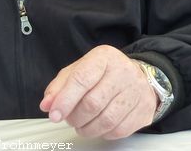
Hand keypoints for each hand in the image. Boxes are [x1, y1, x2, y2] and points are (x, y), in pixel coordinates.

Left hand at [39, 45, 157, 139]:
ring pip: (106, 120)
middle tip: (69, 119)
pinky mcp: (144, 111)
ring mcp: (136, 92)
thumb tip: (47, 105)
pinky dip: (102, 133)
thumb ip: (59, 86)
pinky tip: (97, 126)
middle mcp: (123, 72)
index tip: (54, 114)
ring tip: (80, 124)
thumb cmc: (104, 74)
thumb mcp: (79, 70)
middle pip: (93, 103)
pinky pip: (118, 130)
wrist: (139, 77)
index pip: (81, 79)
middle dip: (75, 117)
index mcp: (104, 57)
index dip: (65, 100)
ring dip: (87, 128)